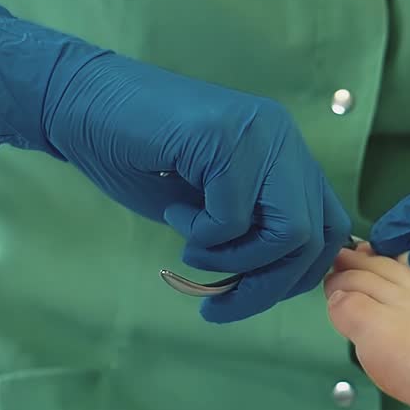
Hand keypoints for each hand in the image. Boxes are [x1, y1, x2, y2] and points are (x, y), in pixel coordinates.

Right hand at [0, 4, 349, 322]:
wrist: (79, 106)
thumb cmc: (140, 157)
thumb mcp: (211, 205)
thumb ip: (253, 229)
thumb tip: (279, 281)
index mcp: (287, 156)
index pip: (330, 228)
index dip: (299, 274)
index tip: (253, 295)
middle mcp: (284, 141)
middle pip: (314, 237)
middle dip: (268, 286)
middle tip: (218, 303)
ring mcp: (260, 135)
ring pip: (288, 231)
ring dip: (235, 260)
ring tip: (191, 247)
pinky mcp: (226, 138)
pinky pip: (235, 217)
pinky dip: (203, 234)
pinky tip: (175, 212)